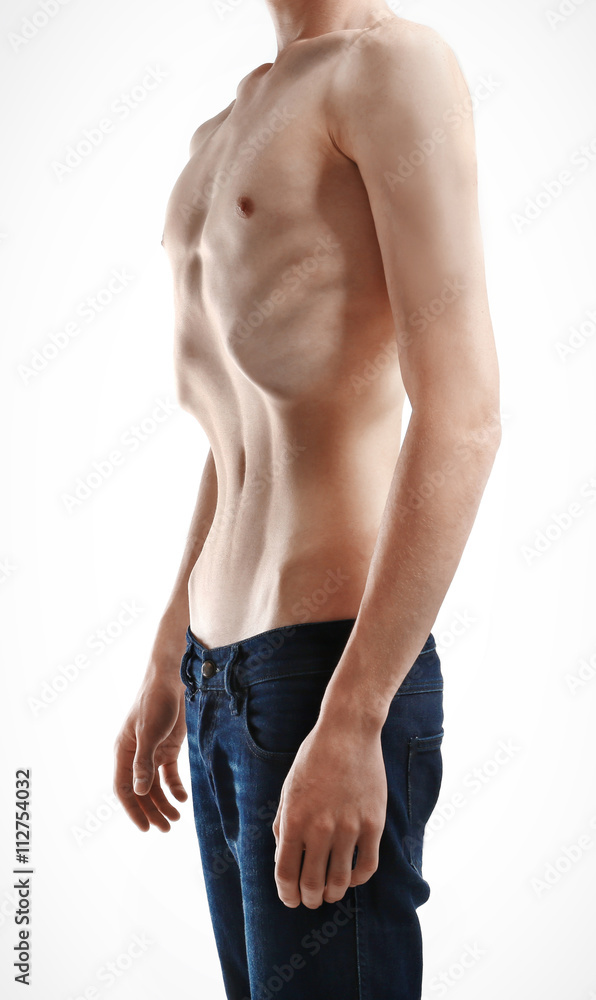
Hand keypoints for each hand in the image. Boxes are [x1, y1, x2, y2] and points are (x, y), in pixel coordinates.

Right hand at [113, 675, 188, 831]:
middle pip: (141, 791)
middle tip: (166, 829)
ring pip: (155, 785)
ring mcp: (152, 752)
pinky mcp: (168, 747)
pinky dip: (175, 787)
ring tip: (176, 819)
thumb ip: (144, 762)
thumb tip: (140, 791)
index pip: (123, 789)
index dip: (133, 810)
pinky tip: (183, 798)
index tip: (145, 828)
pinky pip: (169, 774)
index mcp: (124, 752)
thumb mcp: (149, 733)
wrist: (173, 680)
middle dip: (152, 811)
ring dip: (164, 803)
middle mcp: (135, 755)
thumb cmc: (156, 702)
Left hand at [272, 718, 386, 907]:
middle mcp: (320, 828)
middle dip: (310, 899)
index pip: (286, 873)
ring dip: (333, 893)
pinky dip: (358, 879)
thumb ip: (282, 824)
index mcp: (294, 819)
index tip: (290, 899)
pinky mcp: (373, 823)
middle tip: (311, 900)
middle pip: (312, 883)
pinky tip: (352, 876)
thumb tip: (283, 857)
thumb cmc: (313, 759)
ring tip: (331, 893)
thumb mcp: (287, 790)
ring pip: (340, 880)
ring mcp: (349, 827)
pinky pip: (367, 865)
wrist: (347, 733)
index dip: (287, 893)